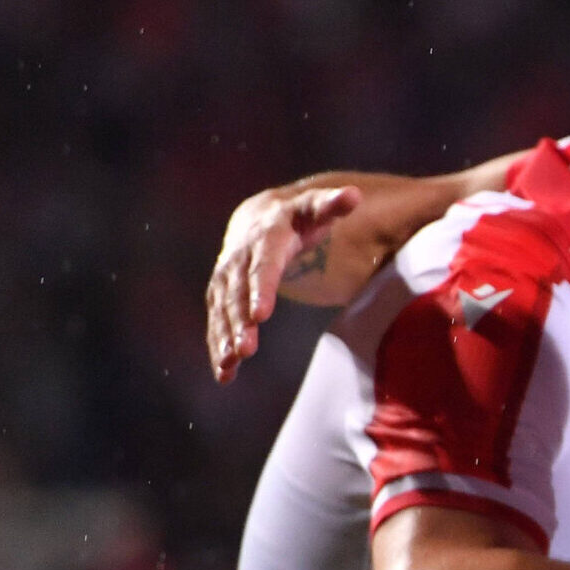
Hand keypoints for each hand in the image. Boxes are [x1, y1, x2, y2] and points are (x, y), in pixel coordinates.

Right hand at [207, 184, 362, 382]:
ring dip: (225, 337)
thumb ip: (334, 206)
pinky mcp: (221, 296)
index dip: (261, 288)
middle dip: (240, 321)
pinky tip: (224, 374)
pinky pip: (216, 322)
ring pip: (223, 309)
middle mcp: (239, 258)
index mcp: (266, 237)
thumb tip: (353, 195)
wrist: (258, 218)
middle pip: (238, 292)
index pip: (264, 264)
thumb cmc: (299, 218)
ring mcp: (226, 278)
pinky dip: (218, 347)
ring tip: (231, 365)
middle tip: (245, 350)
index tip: (261, 315)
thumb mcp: (316, 208)